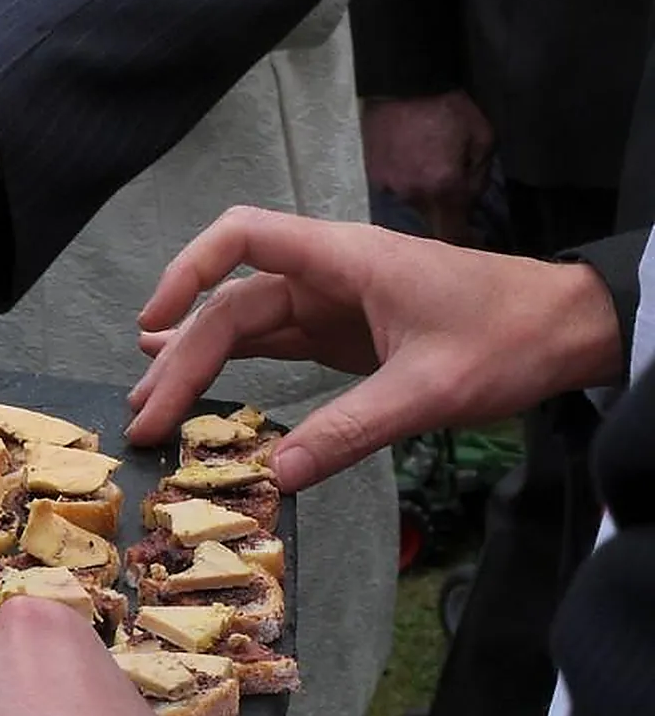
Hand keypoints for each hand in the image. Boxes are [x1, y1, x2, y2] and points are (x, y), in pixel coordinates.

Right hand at [126, 207, 621, 489]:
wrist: (570, 329)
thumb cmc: (509, 339)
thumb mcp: (430, 391)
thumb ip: (349, 432)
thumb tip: (273, 477)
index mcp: (343, 260)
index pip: (242, 238)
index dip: (187, 274)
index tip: (152, 325)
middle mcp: (326, 274)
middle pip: (230, 303)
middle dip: (181, 358)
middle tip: (145, 419)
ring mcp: (331, 303)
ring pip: (243, 325)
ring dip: (195, 364)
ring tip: (150, 407)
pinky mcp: (341, 332)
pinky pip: (271, 344)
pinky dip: (229, 367)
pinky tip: (194, 387)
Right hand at [360, 91, 492, 243]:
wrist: (404, 83)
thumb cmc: (447, 107)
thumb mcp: (483, 138)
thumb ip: (479, 178)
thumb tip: (470, 201)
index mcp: (444, 188)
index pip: (454, 234)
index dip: (465, 241)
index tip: (472, 240)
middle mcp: (413, 195)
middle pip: (432, 220)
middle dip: (444, 209)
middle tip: (453, 186)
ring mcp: (389, 188)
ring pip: (414, 205)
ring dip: (424, 193)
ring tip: (429, 165)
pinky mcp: (374, 176)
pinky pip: (396, 189)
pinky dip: (407, 180)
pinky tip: (411, 159)